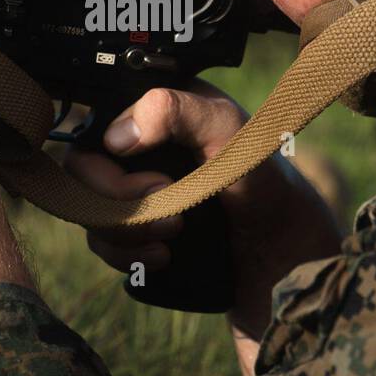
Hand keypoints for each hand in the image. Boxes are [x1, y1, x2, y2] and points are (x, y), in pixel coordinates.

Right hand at [64, 83, 342, 373]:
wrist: (292, 264)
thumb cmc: (271, 190)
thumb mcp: (232, 136)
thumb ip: (179, 113)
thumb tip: (115, 135)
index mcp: (160, 112)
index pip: (95, 126)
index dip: (108, 162)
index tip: (154, 181)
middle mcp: (144, 149)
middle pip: (82, 173)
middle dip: (116, 203)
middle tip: (171, 216)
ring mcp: (140, 193)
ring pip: (88, 212)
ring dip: (123, 233)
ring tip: (174, 238)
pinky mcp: (142, 234)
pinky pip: (102, 244)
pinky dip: (123, 256)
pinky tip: (163, 258)